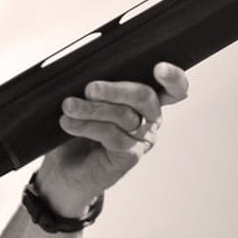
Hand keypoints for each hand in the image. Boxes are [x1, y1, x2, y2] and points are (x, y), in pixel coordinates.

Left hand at [36, 62, 189, 216]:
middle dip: (115, 90)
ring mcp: (142, 139)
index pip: (173, 87)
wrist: (65, 169)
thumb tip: (87, 68)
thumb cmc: (77, 131)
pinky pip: (112, 136)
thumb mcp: (86, 103)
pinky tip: (69, 123)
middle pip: (144, 96)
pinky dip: (88, 127)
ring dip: (93, 109)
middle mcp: (150, 118)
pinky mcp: (129, 156)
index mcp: (145, 100)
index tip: (160, 68)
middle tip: (89, 89)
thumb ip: (95, 87)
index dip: (172, 78)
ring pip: (124, 116)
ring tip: (68, 106)